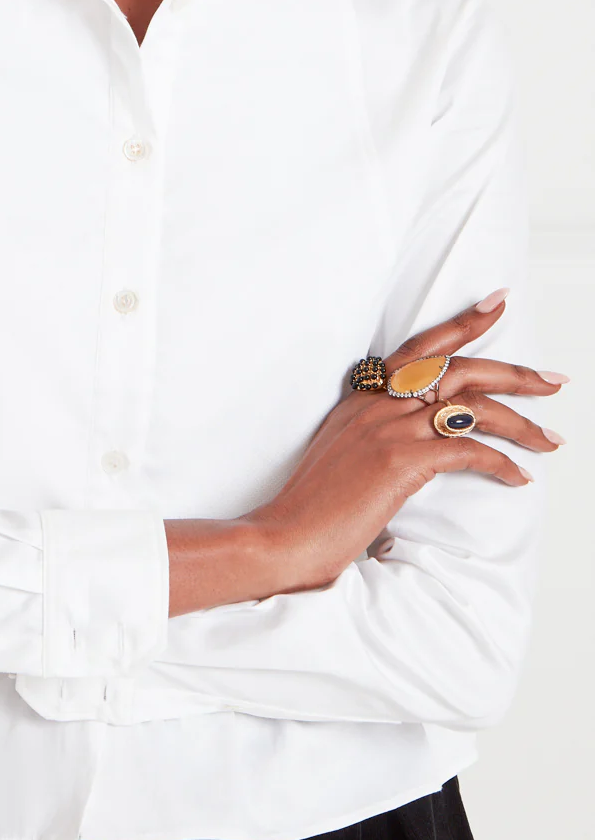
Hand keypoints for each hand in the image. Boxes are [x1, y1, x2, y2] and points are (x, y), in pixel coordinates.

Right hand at [243, 291, 565, 593]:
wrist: (285, 534)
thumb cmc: (312, 506)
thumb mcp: (342, 453)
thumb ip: (375, 434)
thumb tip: (414, 438)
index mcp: (362, 397)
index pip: (421, 348)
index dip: (462, 324)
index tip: (497, 304)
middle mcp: (378, 404)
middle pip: (458, 370)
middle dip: (513, 372)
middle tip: (553, 379)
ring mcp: (388, 429)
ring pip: (472, 408)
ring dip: (521, 423)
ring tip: (551, 439)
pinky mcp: (400, 461)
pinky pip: (468, 451)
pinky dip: (500, 463)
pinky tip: (518, 477)